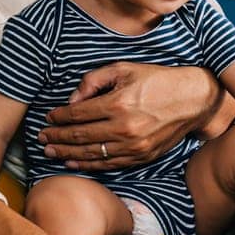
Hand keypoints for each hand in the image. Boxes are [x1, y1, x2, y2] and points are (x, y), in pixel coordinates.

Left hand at [39, 63, 214, 169]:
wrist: (193, 100)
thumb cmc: (158, 80)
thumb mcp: (125, 69)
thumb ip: (94, 80)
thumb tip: (72, 101)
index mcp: (119, 103)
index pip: (78, 114)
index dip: (59, 117)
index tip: (48, 117)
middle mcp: (125, 127)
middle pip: (80, 136)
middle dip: (57, 137)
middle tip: (41, 138)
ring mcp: (134, 145)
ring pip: (91, 154)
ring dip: (67, 153)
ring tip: (50, 152)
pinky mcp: (142, 156)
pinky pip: (108, 164)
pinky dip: (88, 165)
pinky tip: (73, 162)